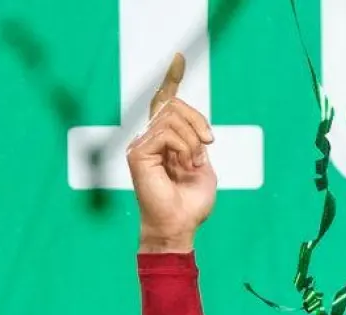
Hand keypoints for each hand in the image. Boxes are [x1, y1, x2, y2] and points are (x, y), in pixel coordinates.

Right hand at [127, 55, 215, 253]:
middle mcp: (148, 138)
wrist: (179, 226)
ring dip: (192, 139)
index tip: (179, 58)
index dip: (171, 80)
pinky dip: (183, 147)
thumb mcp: (202, 167)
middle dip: (197, 120)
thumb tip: (196, 128)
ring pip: (171, 117)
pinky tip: (183, 163)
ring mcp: (140, 144)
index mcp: (164, 141)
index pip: (164, 103)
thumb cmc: (190, 203)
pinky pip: (167, 133)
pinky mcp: (137, 152)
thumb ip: (196, 144)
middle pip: (172, 105)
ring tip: (192, 162)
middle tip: (207, 143)